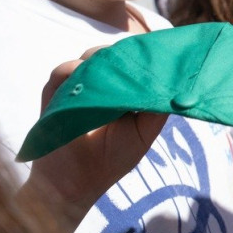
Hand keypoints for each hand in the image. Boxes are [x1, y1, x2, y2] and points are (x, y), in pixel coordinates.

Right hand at [20, 47, 165, 232]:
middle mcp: (103, 84)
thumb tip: (177, 84)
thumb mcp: (145, 132)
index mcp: (126, 90)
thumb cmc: (114, 157)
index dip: (145, 56)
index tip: (158, 51)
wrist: (76, 181)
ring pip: (90, 56)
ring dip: (102, 59)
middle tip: (137, 58)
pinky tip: (86, 78)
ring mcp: (80, 86)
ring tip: (113, 72)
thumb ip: (158, 108)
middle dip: (126, 54)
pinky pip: (62, 71)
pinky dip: (73, 70)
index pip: (136, 62)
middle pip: (115, 54)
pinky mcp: (55, 92)